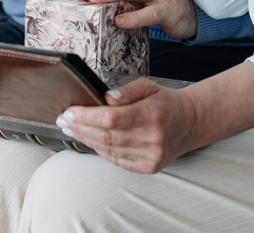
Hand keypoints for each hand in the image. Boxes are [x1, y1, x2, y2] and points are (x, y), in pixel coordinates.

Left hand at [56, 78, 197, 172]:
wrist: (190, 122)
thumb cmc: (165, 101)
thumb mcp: (149, 85)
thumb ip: (126, 91)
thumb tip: (105, 98)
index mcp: (151, 114)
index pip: (111, 119)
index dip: (87, 117)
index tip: (69, 112)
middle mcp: (152, 139)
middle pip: (106, 136)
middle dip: (81, 128)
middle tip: (63, 120)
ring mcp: (150, 156)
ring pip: (109, 150)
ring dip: (87, 139)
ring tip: (72, 129)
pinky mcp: (148, 167)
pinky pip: (117, 159)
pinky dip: (101, 149)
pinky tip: (90, 139)